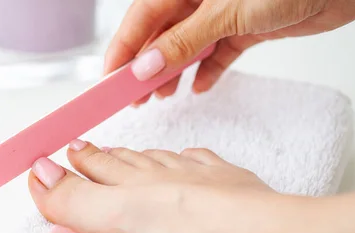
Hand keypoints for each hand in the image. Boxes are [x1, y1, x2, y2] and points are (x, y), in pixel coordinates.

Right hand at [28, 143, 354, 232]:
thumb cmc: (201, 229)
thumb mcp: (124, 218)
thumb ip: (78, 200)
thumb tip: (37, 175)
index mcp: (136, 184)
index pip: (93, 168)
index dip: (72, 163)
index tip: (54, 154)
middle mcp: (164, 176)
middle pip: (122, 160)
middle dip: (98, 156)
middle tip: (79, 149)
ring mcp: (197, 179)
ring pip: (157, 160)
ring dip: (135, 157)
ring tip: (122, 155)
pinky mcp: (226, 186)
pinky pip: (198, 162)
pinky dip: (184, 159)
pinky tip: (184, 159)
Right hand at [105, 0, 354, 102]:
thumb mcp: (226, 12)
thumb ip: (183, 41)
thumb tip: (145, 66)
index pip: (140, 19)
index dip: (122, 50)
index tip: (110, 80)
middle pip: (160, 36)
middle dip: (145, 68)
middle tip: (132, 98)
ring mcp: (221, 14)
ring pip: (185, 48)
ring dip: (172, 74)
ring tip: (162, 98)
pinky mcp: (244, 28)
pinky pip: (215, 54)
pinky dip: (207, 72)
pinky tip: (200, 87)